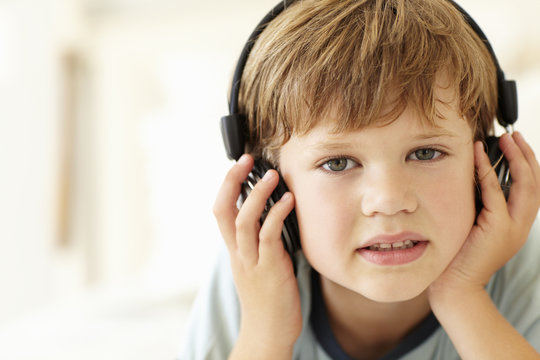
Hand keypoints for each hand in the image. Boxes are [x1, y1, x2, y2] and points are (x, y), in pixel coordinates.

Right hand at [213, 154, 301, 357]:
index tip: (240, 164)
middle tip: (247, 159)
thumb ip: (260, 242)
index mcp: (235, 250)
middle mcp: (238, 253)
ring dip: (257, 194)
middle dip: (232, 181)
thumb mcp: (258, 265)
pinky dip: (277, 215)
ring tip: (271, 174)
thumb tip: (273, 216)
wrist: (268, 333)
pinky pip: (269, 237)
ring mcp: (252, 262)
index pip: (221, 211)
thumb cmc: (268, 298)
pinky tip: (288, 200)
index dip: (227, 185)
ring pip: (244, 221)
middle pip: (223, 210)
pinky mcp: (270, 270)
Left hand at [429, 132, 539, 296]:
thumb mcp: (475, 226)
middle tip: (513, 135)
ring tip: (506, 139)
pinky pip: (494, 193)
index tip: (515, 144)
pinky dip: (487, 172)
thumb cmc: (459, 255)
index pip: (530, 188)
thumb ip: (481, 205)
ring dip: (516, 158)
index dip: (526, 164)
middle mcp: (520, 225)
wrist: (456, 286)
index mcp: (517, 224)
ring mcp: (512, 228)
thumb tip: (473, 176)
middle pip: (534, 183)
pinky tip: (479, 157)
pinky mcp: (497, 229)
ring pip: (524, 185)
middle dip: (526, 155)